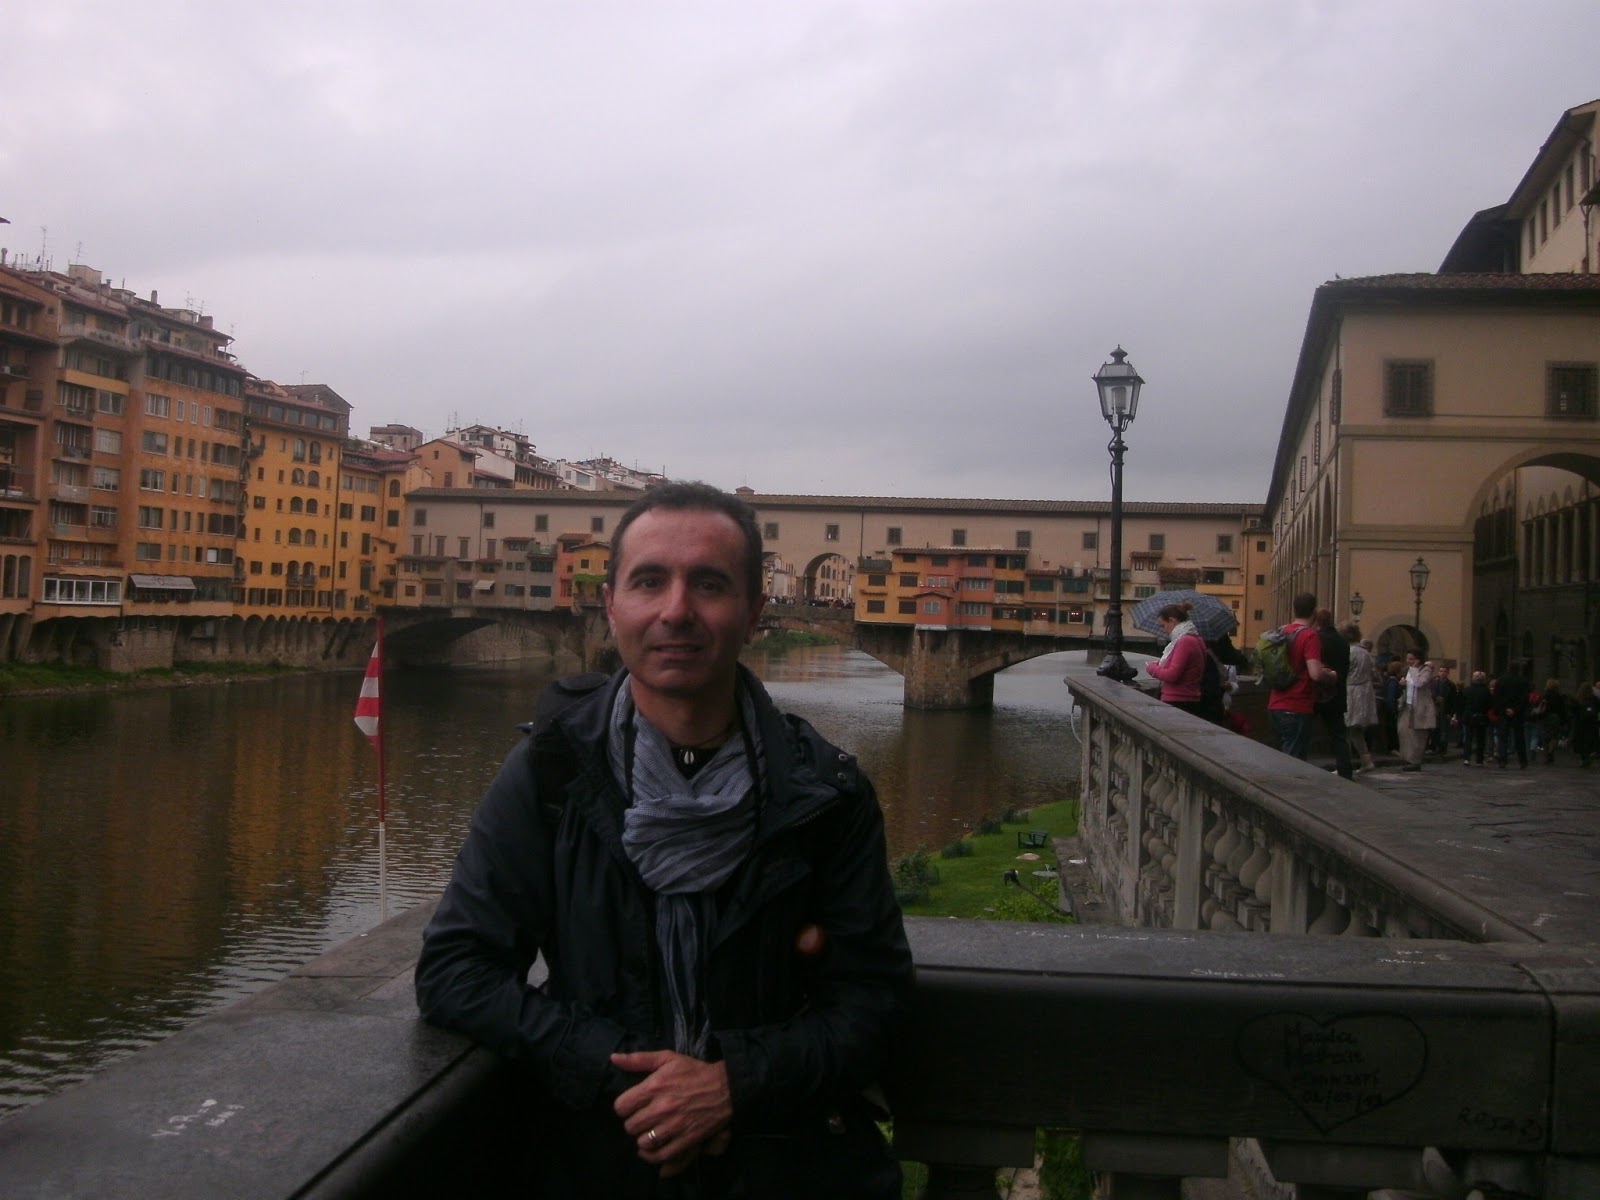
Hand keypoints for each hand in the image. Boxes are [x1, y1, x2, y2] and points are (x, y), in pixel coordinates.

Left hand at [612, 1050, 732, 1175]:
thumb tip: (613, 1058)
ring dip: (643, 1138)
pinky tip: (651, 1149)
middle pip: (630, 1126)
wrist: (725, 1087)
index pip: (621, 1107)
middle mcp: (661, 1108)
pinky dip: (652, 1155)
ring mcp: (673, 1126)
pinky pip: (660, 1155)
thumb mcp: (667, 1058)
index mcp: (654, 1087)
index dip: (624, 1107)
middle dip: (634, 1122)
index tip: (632, 1105)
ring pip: (643, 1142)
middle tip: (642, 1118)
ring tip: (649, 1131)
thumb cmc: (694, 1072)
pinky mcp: (685, 1140)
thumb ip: (638, 1059)